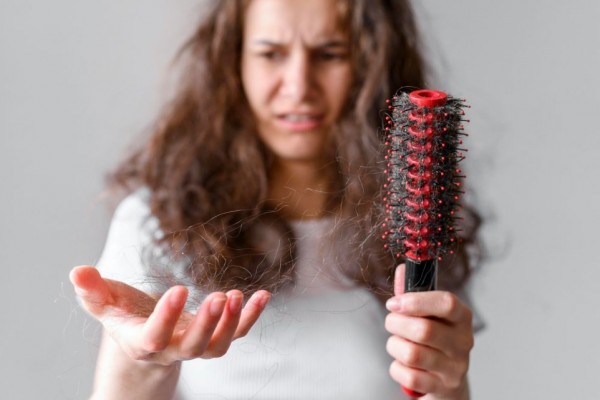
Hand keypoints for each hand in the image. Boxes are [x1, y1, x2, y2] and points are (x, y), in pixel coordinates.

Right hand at [70, 265, 269, 365]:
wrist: (146, 338)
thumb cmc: (124, 317)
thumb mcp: (105, 304)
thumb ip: (92, 291)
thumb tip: (76, 271)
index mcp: (142, 341)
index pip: (154, 337)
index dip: (166, 318)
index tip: (179, 289)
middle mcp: (172, 349)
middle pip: (193, 347)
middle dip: (207, 325)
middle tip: (219, 297)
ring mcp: (196, 346)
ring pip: (217, 346)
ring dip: (232, 323)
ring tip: (239, 295)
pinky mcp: (214, 337)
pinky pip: (237, 333)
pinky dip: (251, 317)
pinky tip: (263, 295)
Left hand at [385, 264, 472, 398]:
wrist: (447, 381)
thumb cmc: (433, 341)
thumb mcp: (427, 315)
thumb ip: (413, 292)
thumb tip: (403, 268)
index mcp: (461, 317)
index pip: (447, 303)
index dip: (416, 301)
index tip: (394, 303)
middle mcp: (463, 342)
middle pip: (424, 330)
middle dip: (396, 324)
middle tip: (391, 323)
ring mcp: (455, 368)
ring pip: (412, 353)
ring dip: (394, 346)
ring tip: (397, 344)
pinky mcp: (443, 388)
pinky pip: (408, 376)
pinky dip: (397, 368)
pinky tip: (403, 364)